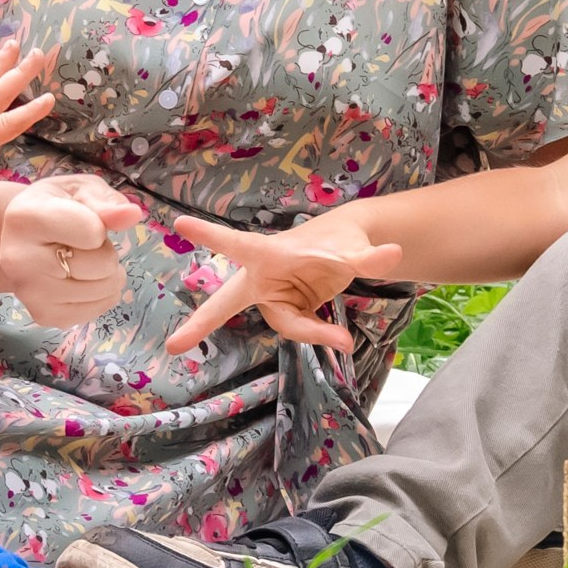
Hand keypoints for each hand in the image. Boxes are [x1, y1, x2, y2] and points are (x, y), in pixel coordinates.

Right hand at [0, 176, 134, 326]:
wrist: (23, 237)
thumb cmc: (57, 206)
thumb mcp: (80, 189)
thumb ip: (106, 201)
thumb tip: (132, 215)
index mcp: (24, 218)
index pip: (92, 232)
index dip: (99, 225)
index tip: (82, 218)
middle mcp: (18, 260)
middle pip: (103, 264)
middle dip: (104, 250)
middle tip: (81, 241)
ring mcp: (29, 294)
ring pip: (105, 289)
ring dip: (106, 273)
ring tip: (80, 258)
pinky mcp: (44, 316)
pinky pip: (100, 308)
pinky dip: (101, 293)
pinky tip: (79, 278)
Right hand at [165, 210, 403, 354]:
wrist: (349, 248)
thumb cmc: (341, 238)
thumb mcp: (354, 248)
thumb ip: (369, 257)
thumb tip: (393, 253)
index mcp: (269, 252)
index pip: (236, 243)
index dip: (209, 235)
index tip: (180, 222)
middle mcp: (263, 276)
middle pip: (227, 302)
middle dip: (201, 323)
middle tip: (175, 345)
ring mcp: (273, 296)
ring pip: (283, 324)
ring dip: (312, 333)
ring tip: (342, 339)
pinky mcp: (287, 310)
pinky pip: (298, 329)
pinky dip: (319, 336)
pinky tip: (338, 340)